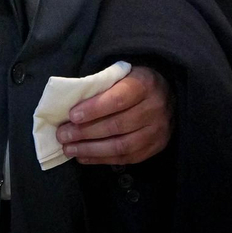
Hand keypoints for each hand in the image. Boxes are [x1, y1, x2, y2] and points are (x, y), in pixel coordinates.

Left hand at [55, 66, 171, 164]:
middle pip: (117, 125)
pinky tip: (84, 157)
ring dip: (92, 149)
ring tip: (70, 149)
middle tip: (63, 135)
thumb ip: (102, 85)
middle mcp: (154, 109)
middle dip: (86, 132)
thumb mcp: (122, 73)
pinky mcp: (156, 147)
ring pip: (122, 145)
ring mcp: (158, 131)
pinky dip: (102, 159)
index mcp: (144, 84)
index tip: (72, 115)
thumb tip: (70, 102)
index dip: (94, 109)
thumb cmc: (135, 81)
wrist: (168, 93)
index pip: (118, 99)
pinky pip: (127, 158)